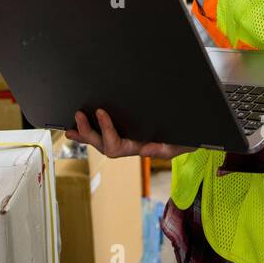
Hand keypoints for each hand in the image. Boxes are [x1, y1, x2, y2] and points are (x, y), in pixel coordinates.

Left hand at [66, 108, 196, 159]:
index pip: (116, 145)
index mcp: (138, 148)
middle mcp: (129, 146)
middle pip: (102, 145)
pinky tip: (79, 125)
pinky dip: (90, 130)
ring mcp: (125, 139)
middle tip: (78, 116)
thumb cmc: (186, 138)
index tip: (101, 111)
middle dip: (88, 133)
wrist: (192, 133)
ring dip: (85, 134)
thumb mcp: (180, 145)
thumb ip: (165, 149)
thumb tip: (145, 151)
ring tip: (70, 127)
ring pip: (99, 141)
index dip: (106, 130)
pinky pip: (103, 134)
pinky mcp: (125, 130)